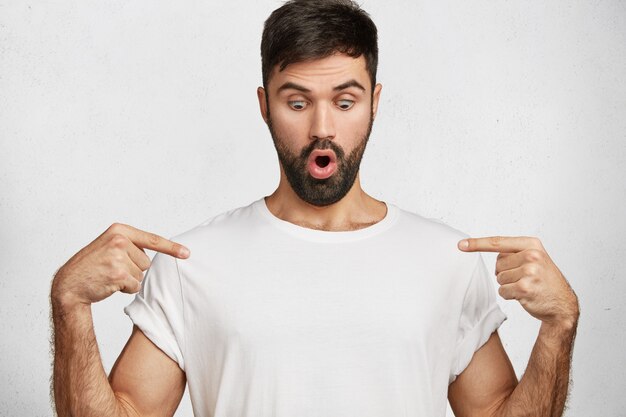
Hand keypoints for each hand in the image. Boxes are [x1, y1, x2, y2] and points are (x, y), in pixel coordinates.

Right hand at [51, 223, 189, 308]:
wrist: (69, 283)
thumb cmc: (92, 265)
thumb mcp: (110, 245)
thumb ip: (131, 245)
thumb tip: (157, 255)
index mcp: (119, 230)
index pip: (152, 239)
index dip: (172, 247)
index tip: (187, 253)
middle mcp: (120, 240)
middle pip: (147, 261)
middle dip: (134, 268)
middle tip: (112, 268)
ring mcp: (118, 256)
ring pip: (142, 274)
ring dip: (129, 279)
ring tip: (109, 275)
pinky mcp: (118, 273)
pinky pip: (135, 285)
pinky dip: (125, 288)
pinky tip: (109, 283)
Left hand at [458, 236, 578, 329]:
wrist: (563, 304)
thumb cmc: (544, 280)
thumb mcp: (535, 258)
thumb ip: (514, 252)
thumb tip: (482, 248)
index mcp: (532, 244)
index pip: (498, 242)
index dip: (477, 243)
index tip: (461, 244)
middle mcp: (532, 255)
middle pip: (497, 264)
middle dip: (505, 273)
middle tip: (523, 278)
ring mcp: (529, 271)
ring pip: (499, 278)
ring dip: (508, 285)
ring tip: (526, 286)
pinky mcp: (525, 287)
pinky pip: (503, 290)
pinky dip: (510, 295)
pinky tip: (525, 295)